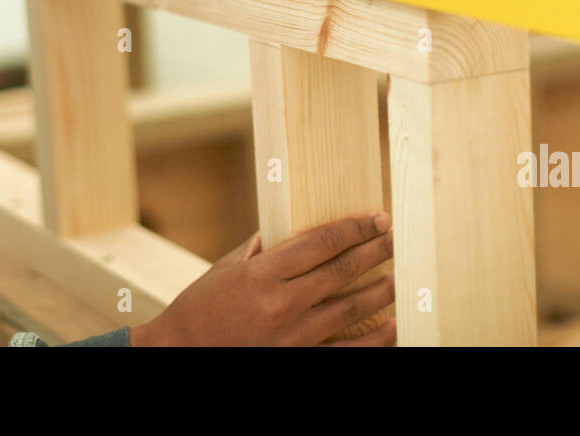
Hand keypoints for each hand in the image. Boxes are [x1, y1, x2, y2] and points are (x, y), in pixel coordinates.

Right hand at [131, 213, 396, 345]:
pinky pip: (346, 351)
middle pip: (342, 272)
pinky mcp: (297, 360)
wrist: (180, 354)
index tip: (377, 219)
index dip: (355, 229)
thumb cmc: (199, 308)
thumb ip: (260, 248)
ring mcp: (292, 337)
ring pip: (351, 309)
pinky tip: (392, 326)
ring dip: (380, 291)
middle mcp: (281, 303)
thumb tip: (286, 230)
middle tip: (395, 240)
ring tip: (399, 277)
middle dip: (375, 253)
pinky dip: (374, 339)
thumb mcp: (225, 268)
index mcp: (263, 274)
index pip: (322, 243)